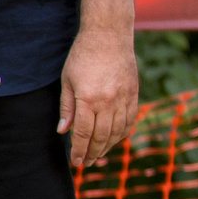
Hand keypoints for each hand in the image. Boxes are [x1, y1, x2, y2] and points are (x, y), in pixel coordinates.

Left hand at [58, 29, 138, 167]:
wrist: (109, 36)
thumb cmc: (83, 56)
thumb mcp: (67, 80)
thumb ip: (67, 107)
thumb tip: (63, 131)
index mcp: (88, 99)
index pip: (83, 133)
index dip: (78, 150)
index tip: (75, 161)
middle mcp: (108, 102)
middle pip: (101, 137)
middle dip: (92, 153)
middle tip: (85, 163)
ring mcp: (124, 99)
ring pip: (117, 132)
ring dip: (108, 147)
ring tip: (98, 155)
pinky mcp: (134, 94)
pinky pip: (130, 121)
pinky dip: (122, 134)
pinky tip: (114, 140)